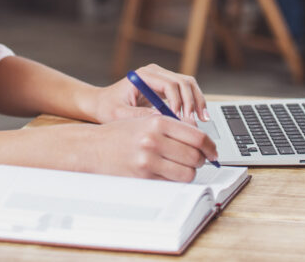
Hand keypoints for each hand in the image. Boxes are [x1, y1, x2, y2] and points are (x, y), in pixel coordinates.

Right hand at [82, 114, 218, 181]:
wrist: (92, 147)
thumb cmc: (120, 134)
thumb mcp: (145, 121)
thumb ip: (172, 126)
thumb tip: (200, 137)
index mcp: (157, 122)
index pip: (197, 136)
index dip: (210, 146)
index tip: (212, 151)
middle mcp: (154, 140)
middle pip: (195, 156)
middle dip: (201, 161)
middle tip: (198, 160)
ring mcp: (148, 160)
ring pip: (187, 173)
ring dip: (190, 172)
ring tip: (183, 167)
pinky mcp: (143, 177)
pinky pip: (172, 182)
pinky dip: (175, 180)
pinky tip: (169, 173)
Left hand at [91, 64, 208, 123]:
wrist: (102, 103)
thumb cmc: (107, 107)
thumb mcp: (119, 114)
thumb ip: (138, 115)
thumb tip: (161, 119)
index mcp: (143, 76)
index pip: (170, 84)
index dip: (179, 102)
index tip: (180, 120)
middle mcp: (155, 73)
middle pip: (183, 82)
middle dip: (192, 102)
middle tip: (195, 123)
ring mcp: (162, 77)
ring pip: (188, 84)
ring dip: (197, 101)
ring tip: (202, 120)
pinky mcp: (166, 86)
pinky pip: (186, 91)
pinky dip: (194, 102)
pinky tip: (197, 118)